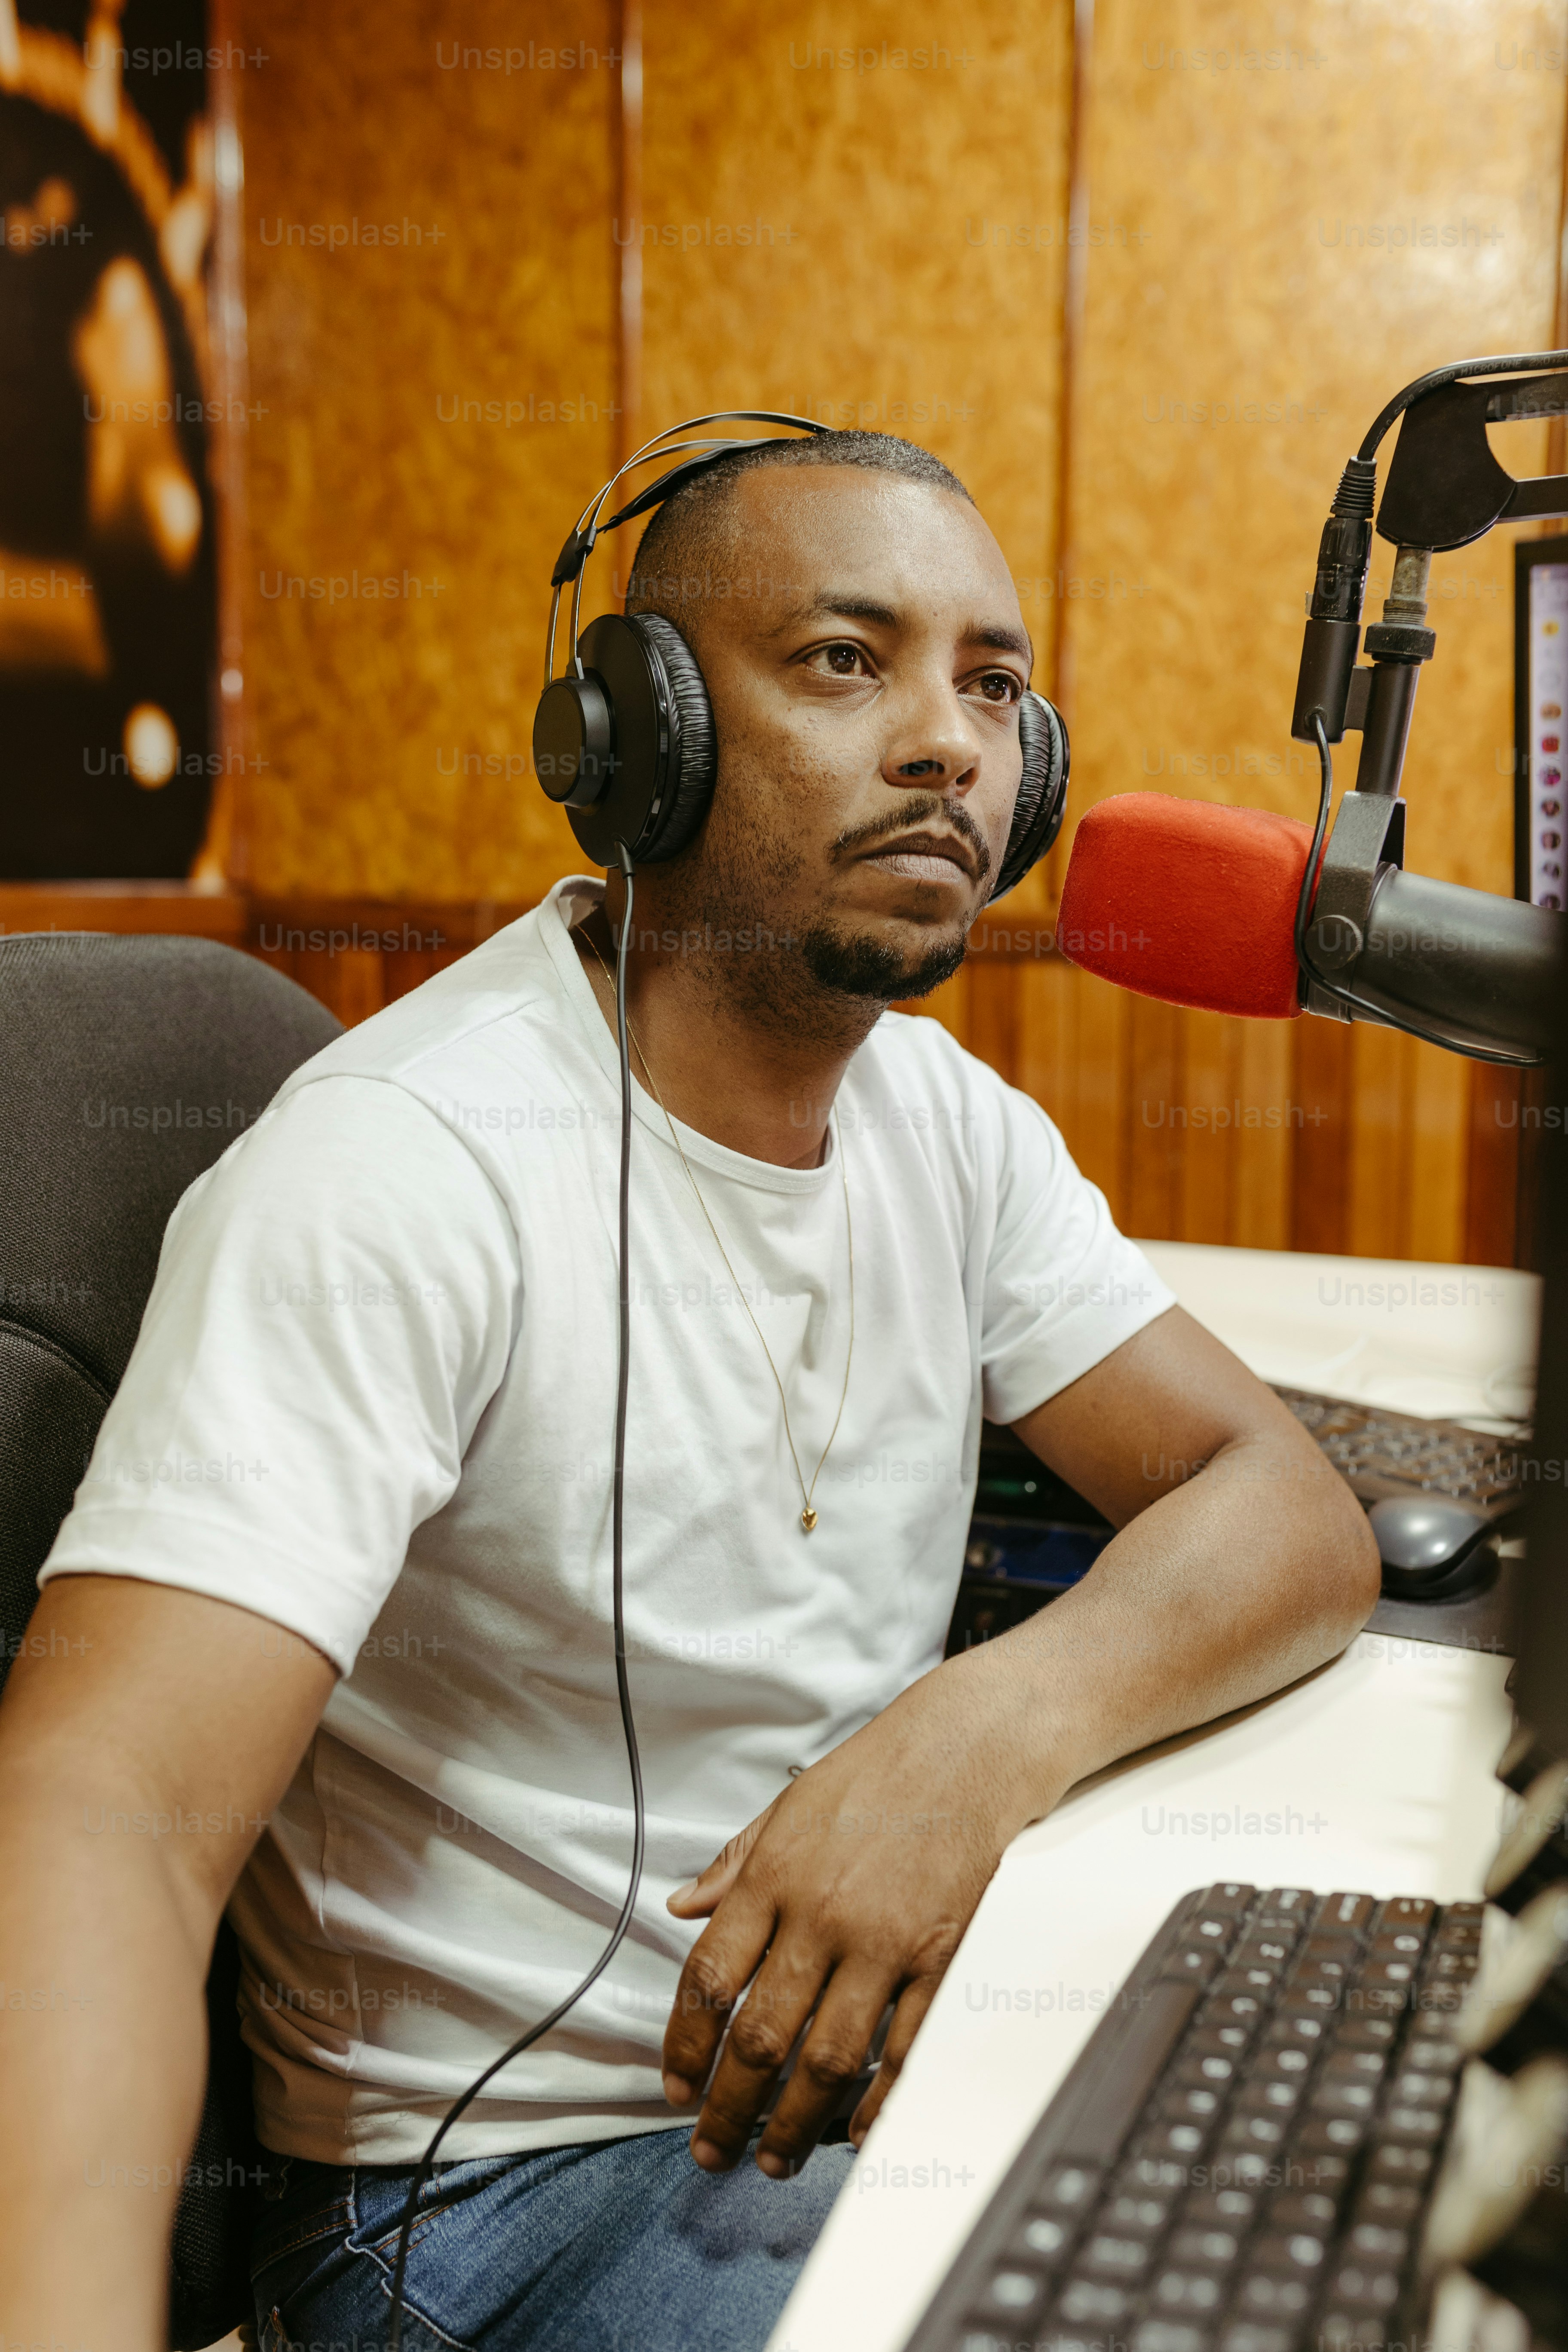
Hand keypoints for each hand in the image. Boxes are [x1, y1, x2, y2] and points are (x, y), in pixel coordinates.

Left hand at [660, 1656, 1065, 2177]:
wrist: (967, 1749)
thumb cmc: (875, 1775)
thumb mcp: (786, 1808)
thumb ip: (732, 1865)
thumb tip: (680, 1909)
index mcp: (775, 1878)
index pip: (709, 1980)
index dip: (685, 2046)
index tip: (676, 2088)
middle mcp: (823, 1916)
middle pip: (763, 2037)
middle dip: (730, 2108)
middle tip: (713, 2150)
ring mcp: (885, 1942)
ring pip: (829, 2057)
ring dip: (796, 2121)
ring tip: (775, 2157)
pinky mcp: (940, 1956)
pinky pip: (905, 2047)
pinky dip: (879, 2099)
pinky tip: (856, 2130)